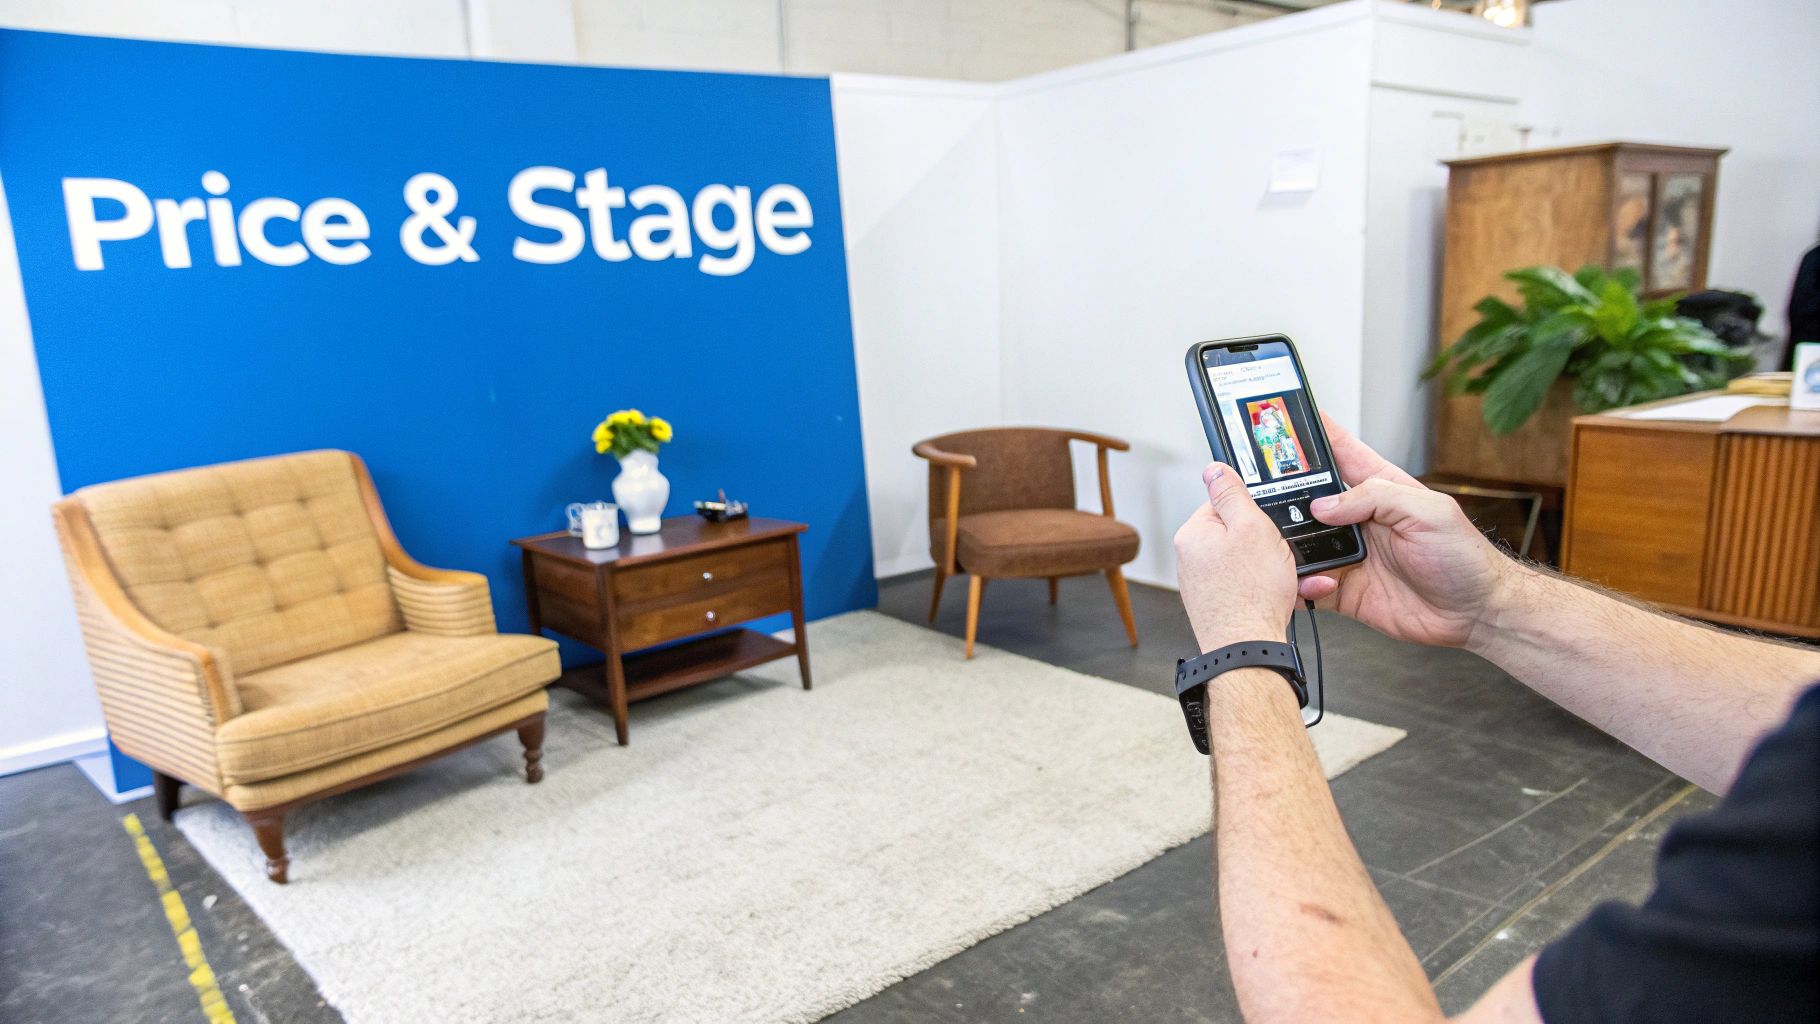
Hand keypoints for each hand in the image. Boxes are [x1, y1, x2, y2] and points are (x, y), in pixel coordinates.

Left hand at [1174, 463, 1299, 652]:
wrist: (1249, 649)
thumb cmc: (1250, 594)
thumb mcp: (1251, 527)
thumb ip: (1233, 494)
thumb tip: (1214, 468)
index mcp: (1194, 534)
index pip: (1225, 503)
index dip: (1256, 510)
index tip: (1272, 522)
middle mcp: (1193, 558)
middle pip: (1240, 534)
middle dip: (1271, 543)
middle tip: (1284, 553)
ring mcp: (1206, 583)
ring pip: (1251, 562)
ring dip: (1279, 568)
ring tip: (1292, 579)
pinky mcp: (1220, 603)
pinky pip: (1252, 586)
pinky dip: (1274, 588)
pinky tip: (1290, 594)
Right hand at [1296, 414, 1518, 648]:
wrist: (1474, 613)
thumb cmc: (1464, 557)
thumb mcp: (1428, 511)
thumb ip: (1377, 498)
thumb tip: (1324, 505)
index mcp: (1379, 490)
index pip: (1340, 452)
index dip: (1312, 435)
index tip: (1281, 420)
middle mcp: (1358, 520)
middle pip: (1307, 499)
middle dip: (1281, 494)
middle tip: (1259, 494)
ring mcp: (1348, 554)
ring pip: (1300, 542)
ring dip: (1287, 544)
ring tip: (1278, 545)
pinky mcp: (1343, 588)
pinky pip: (1307, 584)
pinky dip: (1298, 584)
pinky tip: (1307, 582)